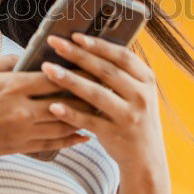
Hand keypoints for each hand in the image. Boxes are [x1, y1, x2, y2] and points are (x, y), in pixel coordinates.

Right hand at [0, 54, 96, 162]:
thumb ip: (9, 61)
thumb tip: (33, 56)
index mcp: (12, 86)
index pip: (55, 77)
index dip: (79, 71)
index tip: (96, 66)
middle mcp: (20, 110)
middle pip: (65, 102)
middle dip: (89, 95)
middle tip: (110, 89)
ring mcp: (20, 131)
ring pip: (62, 124)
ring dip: (85, 118)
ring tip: (104, 111)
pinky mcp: (17, 147)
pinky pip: (51, 144)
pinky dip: (70, 139)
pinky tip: (84, 134)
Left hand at [40, 33, 163, 169]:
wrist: (146, 157)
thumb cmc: (135, 118)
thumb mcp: (138, 93)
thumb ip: (122, 74)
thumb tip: (90, 47)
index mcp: (146, 80)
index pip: (122, 56)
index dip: (99, 44)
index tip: (76, 36)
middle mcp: (141, 96)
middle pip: (105, 71)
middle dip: (77, 55)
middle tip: (54, 43)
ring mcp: (129, 116)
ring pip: (96, 94)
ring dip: (70, 80)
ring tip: (48, 69)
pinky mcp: (115, 134)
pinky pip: (89, 121)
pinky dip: (70, 113)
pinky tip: (53, 105)